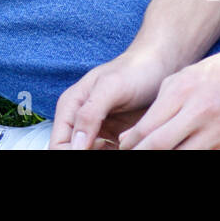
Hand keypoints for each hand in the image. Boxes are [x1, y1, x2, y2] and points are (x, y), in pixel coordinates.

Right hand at [50, 47, 171, 149]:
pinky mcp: (115, 137)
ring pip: (94, 154)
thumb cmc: (136, 70)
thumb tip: (76, 145)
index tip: (102, 149)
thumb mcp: (111, 88)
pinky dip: (120, 153)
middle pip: (75, 152)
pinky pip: (110, 153)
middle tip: (120, 146)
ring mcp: (97, 130)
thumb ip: (89, 114)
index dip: (73, 155)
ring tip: (129, 145)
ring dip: (107, 155)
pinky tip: (134, 146)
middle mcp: (80, 120)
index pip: (59, 144)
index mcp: (70, 107)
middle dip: (92, 155)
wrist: (160, 65)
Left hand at [115, 45, 219, 149]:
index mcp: (184, 92)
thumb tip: (132, 137)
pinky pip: (211, 160)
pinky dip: (194, 159)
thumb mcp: (184, 78)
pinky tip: (186, 153)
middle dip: (142, 155)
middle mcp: (201, 113)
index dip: (131, 144)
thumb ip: (159, 105)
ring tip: (157, 155)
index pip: (147, 128)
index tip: (123, 148)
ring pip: (184, 157)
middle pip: (161, 147)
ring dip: (166, 159)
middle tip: (131, 157)